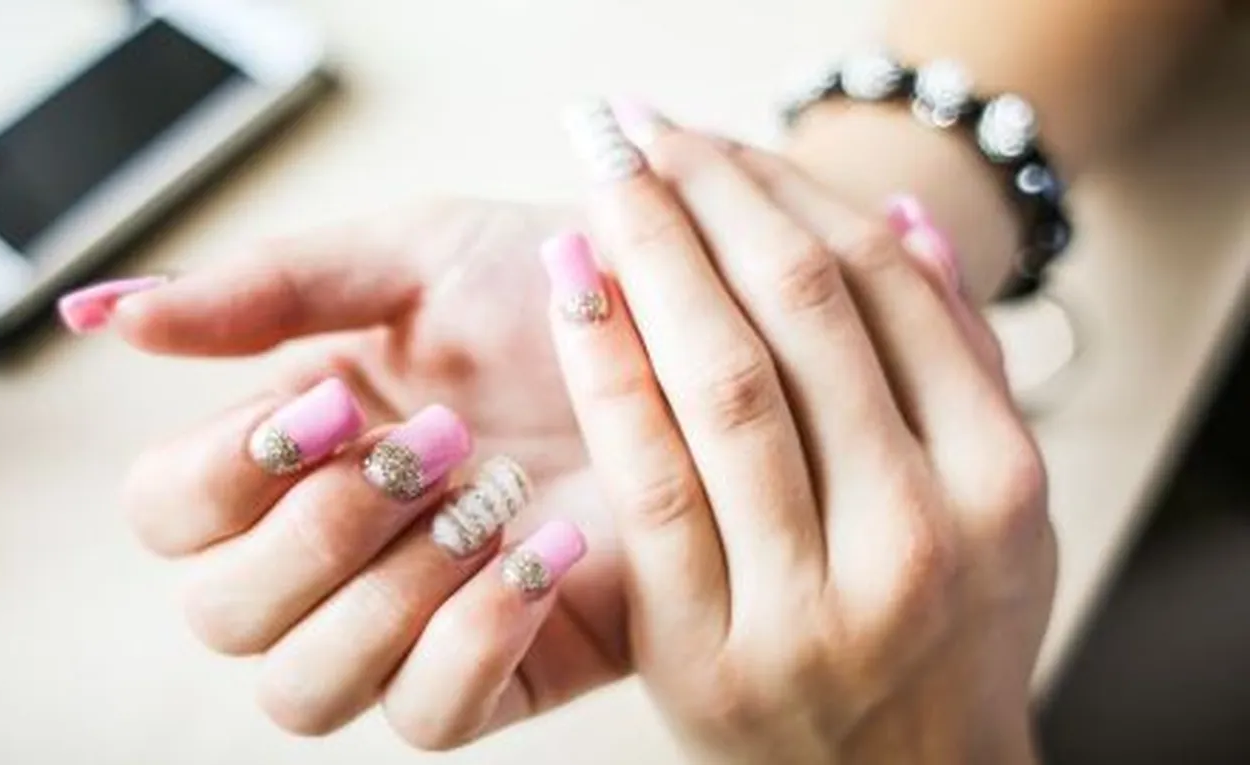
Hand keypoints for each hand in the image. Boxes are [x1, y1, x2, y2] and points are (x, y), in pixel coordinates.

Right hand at [94, 199, 633, 742]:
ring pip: (306, 692)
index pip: (166, 513)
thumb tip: (103, 312)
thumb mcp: (409, 262)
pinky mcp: (503, 671)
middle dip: (320, 529)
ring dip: (385, 593)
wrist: (686, 333)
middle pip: (222, 617)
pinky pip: (430, 717)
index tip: (332, 405)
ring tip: (491, 496)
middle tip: (435, 441)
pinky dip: (471, 640)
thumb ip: (264, 289)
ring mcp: (411, 621)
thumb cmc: (543, 290)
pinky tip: (539, 553)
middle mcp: (330, 551)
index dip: (224, 472)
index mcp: (286, 451)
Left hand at [544, 102, 1054, 762]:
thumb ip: (966, 367)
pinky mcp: (708, 649)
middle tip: (644, 136)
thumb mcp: (1004, 509)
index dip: (789, 191)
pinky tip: (574, 292)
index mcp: (997, 481)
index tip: (717, 143)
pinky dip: (609, 373)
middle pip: (804, 313)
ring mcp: (811, 598)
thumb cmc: (949, 637)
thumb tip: (905, 221)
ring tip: (603, 185)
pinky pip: (651, 482)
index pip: (886, 288)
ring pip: (725, 384)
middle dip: (713, 200)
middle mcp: (916, 532)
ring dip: (654, 261)